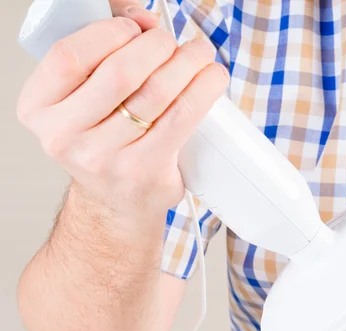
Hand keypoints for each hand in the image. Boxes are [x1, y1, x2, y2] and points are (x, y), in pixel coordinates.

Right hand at [17, 1, 228, 217]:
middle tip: (173, 41)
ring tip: (200, 54)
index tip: (137, 26)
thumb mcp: (82, 99)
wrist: (116, 202)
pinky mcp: (145, 172)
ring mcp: (106, 159)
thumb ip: (100, 54)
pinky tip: (212, 79)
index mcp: (39, 109)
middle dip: (156, 45)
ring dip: (187, 62)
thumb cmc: (103, 141)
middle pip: (120, 72)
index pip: (70, 56)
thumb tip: (145, 19)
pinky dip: (203, 90)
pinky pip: (181, 118)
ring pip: (156, 93)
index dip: (109, 31)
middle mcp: (66, 137)